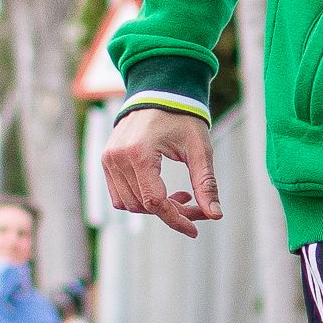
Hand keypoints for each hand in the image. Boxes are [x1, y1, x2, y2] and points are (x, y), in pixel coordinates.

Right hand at [102, 107, 222, 239]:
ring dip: (155, 208)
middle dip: (171, 212)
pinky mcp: (106, 160)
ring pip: (129, 204)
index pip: (155, 202)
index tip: (194, 229)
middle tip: (196, 204)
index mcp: (139, 153)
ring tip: (182, 195)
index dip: (176, 219)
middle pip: (143, 206)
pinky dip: (140, 199)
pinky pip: (119, 195)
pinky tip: (161, 190)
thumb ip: (206, 183)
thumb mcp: (199, 149)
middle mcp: (117, 158)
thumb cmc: (182, 118)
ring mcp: (108, 159)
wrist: (159, 92)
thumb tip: (215, 216)